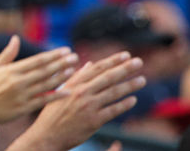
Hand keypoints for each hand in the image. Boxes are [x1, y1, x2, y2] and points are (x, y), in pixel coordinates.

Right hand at [0, 36, 76, 128]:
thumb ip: (8, 53)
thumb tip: (16, 38)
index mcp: (12, 70)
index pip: (37, 60)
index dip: (53, 55)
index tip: (65, 50)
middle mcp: (19, 82)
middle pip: (45, 70)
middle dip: (61, 63)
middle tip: (74, 56)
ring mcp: (23, 95)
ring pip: (46, 84)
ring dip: (61, 77)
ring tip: (73, 70)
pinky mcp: (25, 108)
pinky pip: (44, 100)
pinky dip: (57, 95)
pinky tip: (68, 91)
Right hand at [15, 51, 144, 150]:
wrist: (48, 134)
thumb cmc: (53, 112)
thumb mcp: (61, 90)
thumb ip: (77, 77)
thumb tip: (90, 64)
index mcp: (74, 83)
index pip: (97, 68)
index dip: (112, 61)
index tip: (125, 55)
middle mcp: (82, 92)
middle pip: (108, 77)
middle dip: (125, 69)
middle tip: (138, 62)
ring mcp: (88, 106)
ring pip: (113, 93)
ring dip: (129, 85)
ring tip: (142, 80)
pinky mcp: (94, 121)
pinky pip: (112, 111)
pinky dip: (123, 105)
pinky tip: (133, 100)